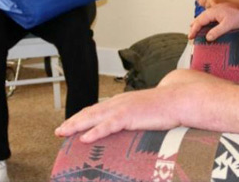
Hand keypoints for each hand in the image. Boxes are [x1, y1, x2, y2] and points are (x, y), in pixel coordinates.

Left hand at [55, 87, 181, 142]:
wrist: (179, 100)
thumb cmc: (166, 107)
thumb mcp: (145, 111)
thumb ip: (134, 117)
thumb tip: (129, 125)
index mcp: (122, 102)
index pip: (96, 110)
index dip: (82, 117)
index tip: (70, 124)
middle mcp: (118, 103)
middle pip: (89, 113)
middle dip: (72, 122)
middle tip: (59, 131)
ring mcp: (122, 109)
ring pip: (93, 118)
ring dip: (76, 125)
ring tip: (63, 133)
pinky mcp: (129, 116)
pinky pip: (107, 126)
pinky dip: (94, 132)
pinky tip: (84, 138)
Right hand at [189, 2, 238, 40]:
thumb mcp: (228, 25)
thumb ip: (217, 31)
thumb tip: (208, 37)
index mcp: (212, 12)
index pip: (199, 21)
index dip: (193, 29)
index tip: (190, 36)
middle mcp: (213, 10)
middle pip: (199, 18)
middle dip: (194, 26)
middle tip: (190, 34)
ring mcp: (216, 9)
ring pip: (204, 16)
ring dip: (198, 22)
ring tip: (194, 27)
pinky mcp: (220, 10)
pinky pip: (209, 15)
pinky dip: (205, 20)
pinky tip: (207, 23)